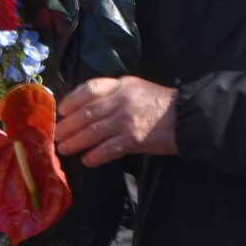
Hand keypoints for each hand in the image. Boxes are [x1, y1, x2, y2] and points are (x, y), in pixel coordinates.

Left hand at [54, 76, 178, 166]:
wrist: (189, 118)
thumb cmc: (162, 104)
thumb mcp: (138, 89)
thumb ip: (115, 94)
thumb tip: (88, 109)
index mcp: (122, 85)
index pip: (90, 89)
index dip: (72, 100)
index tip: (62, 111)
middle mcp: (122, 100)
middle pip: (87, 113)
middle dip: (68, 126)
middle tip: (56, 136)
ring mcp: (128, 120)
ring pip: (93, 132)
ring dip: (76, 142)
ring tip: (64, 149)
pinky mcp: (135, 139)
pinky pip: (108, 149)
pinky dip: (95, 156)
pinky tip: (87, 161)